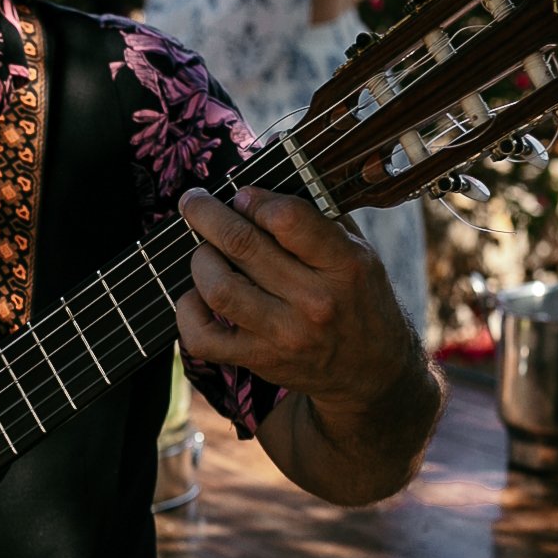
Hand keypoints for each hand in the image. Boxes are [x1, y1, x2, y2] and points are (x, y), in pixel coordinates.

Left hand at [177, 186, 416, 409]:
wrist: (370, 371)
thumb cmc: (358, 298)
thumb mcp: (359, 252)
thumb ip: (317, 218)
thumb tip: (260, 186)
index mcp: (345, 265)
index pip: (287, 218)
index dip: (254, 199)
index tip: (242, 196)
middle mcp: (315, 301)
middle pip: (243, 245)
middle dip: (207, 214)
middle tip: (194, 202)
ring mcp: (285, 334)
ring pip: (218, 288)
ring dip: (201, 259)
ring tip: (204, 250)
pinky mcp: (259, 360)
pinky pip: (202, 336)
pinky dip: (187, 310)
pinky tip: (198, 295)